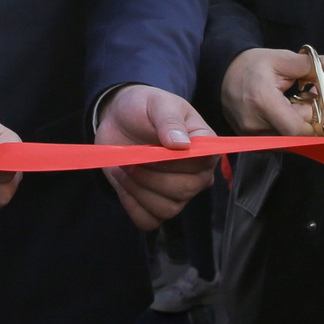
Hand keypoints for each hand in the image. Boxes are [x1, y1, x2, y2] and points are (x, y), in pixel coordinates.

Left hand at [95, 83, 217, 229]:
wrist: (119, 120)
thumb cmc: (144, 108)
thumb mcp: (157, 103)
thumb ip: (169, 120)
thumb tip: (181, 144)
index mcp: (204, 148)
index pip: (203, 164)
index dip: (176, 161)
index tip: (155, 148)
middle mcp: (197, 175)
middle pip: (184, 190)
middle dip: (151, 176)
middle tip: (130, 159)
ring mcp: (178, 193)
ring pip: (167, 209)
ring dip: (138, 190)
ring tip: (124, 168)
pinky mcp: (156, 205)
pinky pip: (149, 221)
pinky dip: (132, 206)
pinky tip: (123, 184)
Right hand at [220, 47, 323, 140]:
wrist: (223, 74)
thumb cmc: (252, 65)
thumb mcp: (282, 59)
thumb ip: (311, 65)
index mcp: (264, 102)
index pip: (298, 130)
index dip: (315, 123)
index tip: (320, 108)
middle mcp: (255, 125)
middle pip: (296, 136)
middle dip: (307, 119)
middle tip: (303, 98)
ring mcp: (251, 136)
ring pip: (289, 141)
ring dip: (296, 126)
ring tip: (289, 105)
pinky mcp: (250, 142)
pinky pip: (278, 143)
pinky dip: (285, 131)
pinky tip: (280, 114)